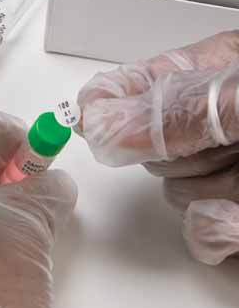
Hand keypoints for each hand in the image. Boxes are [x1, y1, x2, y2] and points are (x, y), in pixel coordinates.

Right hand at [78, 31, 238, 264]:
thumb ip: (179, 109)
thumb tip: (100, 124)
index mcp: (213, 72)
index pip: (134, 81)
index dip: (105, 99)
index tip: (83, 118)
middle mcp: (210, 120)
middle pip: (145, 145)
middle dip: (178, 155)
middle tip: (228, 142)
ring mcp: (221, 169)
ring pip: (172, 192)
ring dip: (211, 194)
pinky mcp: (230, 217)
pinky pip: (197, 234)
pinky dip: (214, 234)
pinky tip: (238, 220)